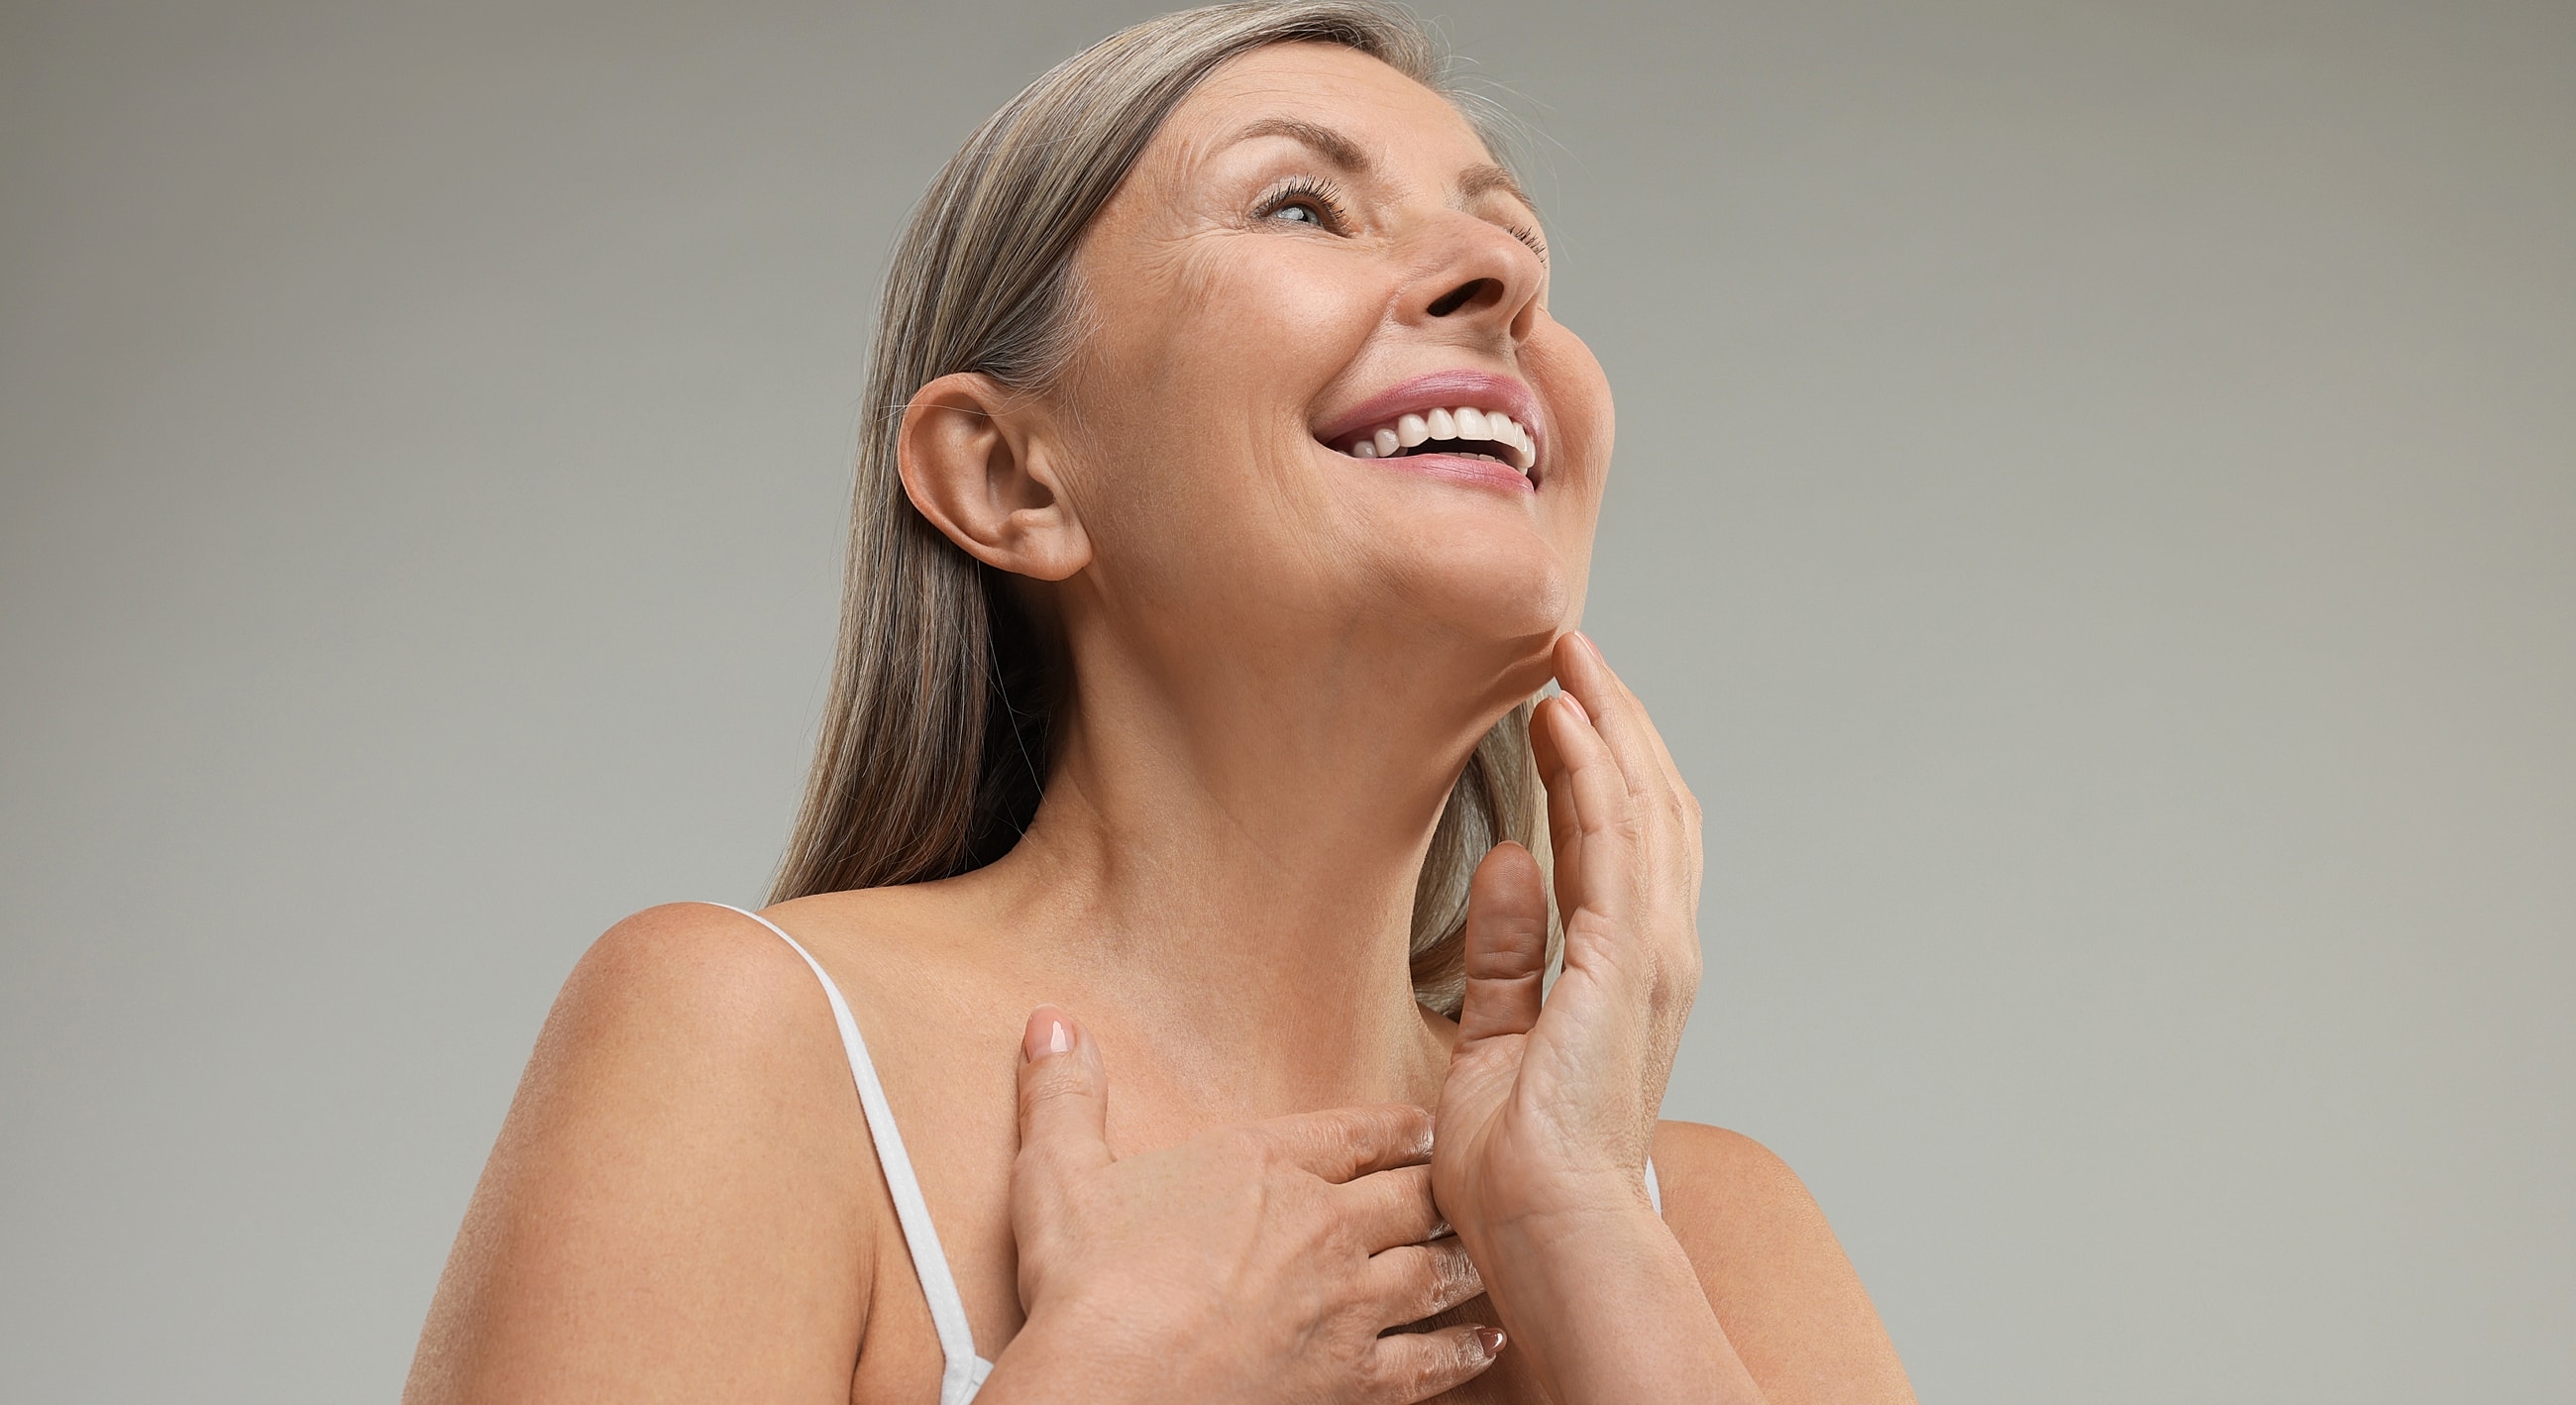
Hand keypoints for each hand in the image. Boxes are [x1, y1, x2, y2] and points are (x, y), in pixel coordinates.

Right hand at [979, 1008, 1506, 1404]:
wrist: (1116, 1389)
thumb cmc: (1087, 1288)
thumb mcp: (1059, 1175)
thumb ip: (1063, 1095)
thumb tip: (1050, 1022)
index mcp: (1264, 1166)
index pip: (1353, 1133)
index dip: (1397, 1128)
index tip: (1424, 1126)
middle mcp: (1323, 1225)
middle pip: (1410, 1196)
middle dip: (1441, 1188)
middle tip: (1468, 1183)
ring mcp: (1348, 1305)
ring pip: (1434, 1270)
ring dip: (1461, 1260)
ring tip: (1484, 1254)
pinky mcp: (1356, 1379)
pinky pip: (1431, 1362)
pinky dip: (1463, 1352)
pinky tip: (1484, 1344)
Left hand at [1433, 631, 1704, 1242]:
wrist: (1550, 1231)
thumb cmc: (1524, 1169)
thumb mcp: (1498, 1038)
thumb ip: (1507, 952)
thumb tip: (1507, 864)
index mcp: (1628, 972)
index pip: (1627, 841)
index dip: (1603, 762)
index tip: (1560, 702)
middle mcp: (1656, 952)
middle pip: (1650, 804)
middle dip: (1614, 719)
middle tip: (1570, 649)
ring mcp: (1650, 953)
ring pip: (1643, 805)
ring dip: (1608, 722)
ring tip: (1568, 656)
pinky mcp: (1624, 960)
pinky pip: (1612, 841)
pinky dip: (1593, 771)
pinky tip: (1563, 718)